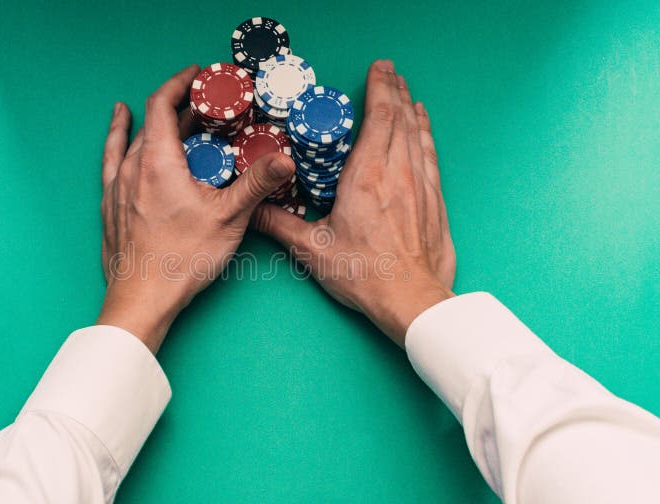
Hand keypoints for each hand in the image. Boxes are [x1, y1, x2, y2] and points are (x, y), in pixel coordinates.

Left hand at [97, 64, 294, 352]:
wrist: (142, 299)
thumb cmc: (180, 261)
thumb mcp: (228, 218)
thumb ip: (256, 183)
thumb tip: (285, 159)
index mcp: (157, 162)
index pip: (162, 103)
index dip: (181, 83)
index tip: (198, 75)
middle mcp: (131, 167)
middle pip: (153, 121)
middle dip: (180, 106)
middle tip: (206, 104)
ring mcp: (116, 185)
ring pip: (134, 139)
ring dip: (157, 123)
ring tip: (173, 111)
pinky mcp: (111, 203)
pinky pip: (113, 158)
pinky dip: (119, 137)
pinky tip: (120, 128)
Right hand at [253, 60, 455, 346]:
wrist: (412, 300)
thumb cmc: (365, 275)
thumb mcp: (313, 249)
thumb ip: (280, 225)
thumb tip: (254, 211)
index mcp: (366, 178)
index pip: (378, 118)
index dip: (379, 89)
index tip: (379, 69)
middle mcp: (397, 173)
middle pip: (400, 119)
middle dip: (394, 90)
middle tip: (390, 71)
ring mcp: (420, 186)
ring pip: (417, 134)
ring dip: (411, 108)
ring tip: (405, 90)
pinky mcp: (434, 201)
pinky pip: (430, 156)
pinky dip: (426, 134)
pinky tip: (424, 126)